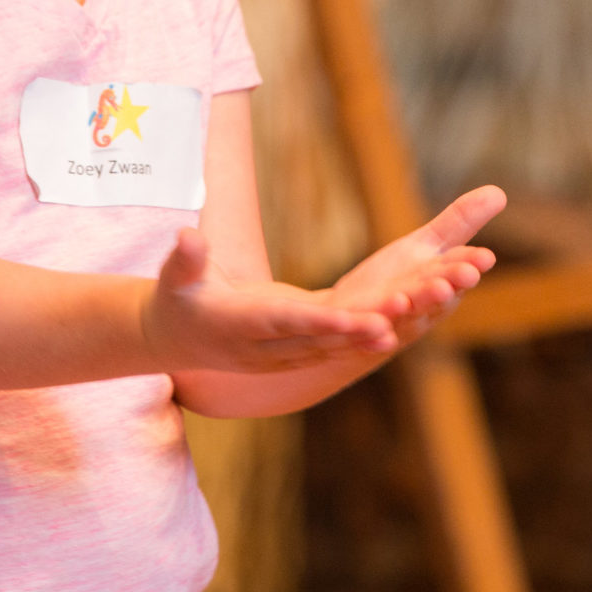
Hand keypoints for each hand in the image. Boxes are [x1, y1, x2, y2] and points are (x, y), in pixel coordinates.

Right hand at [142, 228, 397, 373]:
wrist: (178, 341)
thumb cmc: (176, 300)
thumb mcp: (174, 278)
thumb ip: (186, 260)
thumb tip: (188, 238)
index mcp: (242, 327)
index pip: (290, 324)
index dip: (326, 323)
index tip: (360, 318)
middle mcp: (271, 347)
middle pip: (325, 336)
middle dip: (365, 325)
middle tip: (404, 311)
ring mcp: (287, 353)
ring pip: (340, 342)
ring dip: (378, 328)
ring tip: (418, 309)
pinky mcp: (299, 348)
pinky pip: (340, 342)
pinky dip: (371, 332)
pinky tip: (406, 318)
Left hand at [321, 185, 506, 348]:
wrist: (354, 319)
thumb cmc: (400, 281)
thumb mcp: (426, 246)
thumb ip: (459, 222)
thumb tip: (499, 192)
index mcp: (438, 280)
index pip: (454, 269)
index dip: (468, 264)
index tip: (486, 257)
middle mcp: (419, 306)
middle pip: (432, 296)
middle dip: (444, 288)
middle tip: (464, 276)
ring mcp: (389, 322)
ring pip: (402, 316)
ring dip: (409, 307)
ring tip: (405, 298)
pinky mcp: (361, 333)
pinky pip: (367, 334)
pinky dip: (374, 334)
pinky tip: (378, 332)